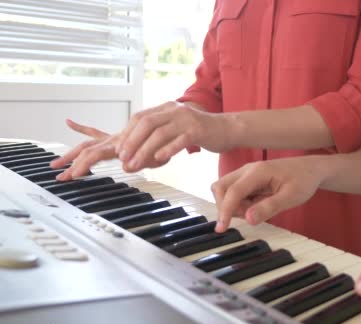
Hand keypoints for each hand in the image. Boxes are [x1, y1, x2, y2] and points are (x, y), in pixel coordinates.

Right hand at [51, 119, 167, 179]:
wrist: (170, 128)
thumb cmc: (165, 143)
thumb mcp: (157, 157)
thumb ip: (142, 160)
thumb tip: (126, 167)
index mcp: (121, 145)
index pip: (96, 154)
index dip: (84, 164)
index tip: (73, 174)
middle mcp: (114, 140)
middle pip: (87, 150)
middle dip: (72, 163)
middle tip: (59, 174)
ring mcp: (113, 138)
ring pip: (87, 144)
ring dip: (71, 153)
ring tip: (57, 162)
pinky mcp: (115, 137)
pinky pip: (97, 132)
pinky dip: (82, 128)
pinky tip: (70, 123)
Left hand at [115, 101, 232, 172]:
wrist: (228, 129)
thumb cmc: (201, 132)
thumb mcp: (176, 128)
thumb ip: (159, 134)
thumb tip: (136, 150)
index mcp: (167, 108)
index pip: (140, 117)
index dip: (127, 134)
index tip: (119, 151)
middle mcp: (175, 110)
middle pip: (146, 123)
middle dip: (131, 142)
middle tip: (123, 159)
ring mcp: (187, 119)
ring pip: (160, 133)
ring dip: (144, 151)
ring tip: (135, 165)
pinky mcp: (198, 130)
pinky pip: (179, 140)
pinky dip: (167, 149)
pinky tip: (159, 159)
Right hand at [211, 157, 324, 232]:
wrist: (311, 169)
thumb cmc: (303, 180)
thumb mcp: (291, 197)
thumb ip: (269, 207)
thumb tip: (248, 219)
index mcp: (258, 172)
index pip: (233, 191)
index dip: (225, 211)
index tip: (221, 228)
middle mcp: (248, 170)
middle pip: (220, 187)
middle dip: (227, 206)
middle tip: (250, 215)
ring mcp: (246, 173)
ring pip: (225, 190)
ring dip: (234, 205)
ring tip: (258, 209)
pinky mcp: (247, 179)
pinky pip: (234, 192)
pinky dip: (239, 203)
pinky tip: (258, 205)